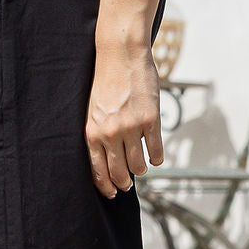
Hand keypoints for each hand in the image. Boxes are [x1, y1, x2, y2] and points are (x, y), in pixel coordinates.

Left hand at [85, 44, 164, 198]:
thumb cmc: (105, 81)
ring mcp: (131, 127)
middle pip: (119, 173)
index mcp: (92, 131)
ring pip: (138, 166)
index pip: (98, 171)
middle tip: (128, 184)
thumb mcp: (93, 109)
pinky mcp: (150, 120)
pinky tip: (154, 156)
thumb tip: (108, 161)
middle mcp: (110, 133)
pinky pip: (155, 152)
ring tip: (141, 166)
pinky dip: (156, 158)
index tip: (112, 194)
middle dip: (124, 183)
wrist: (121, 54)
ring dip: (140, 169)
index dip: (106, 187)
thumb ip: (99, 134)